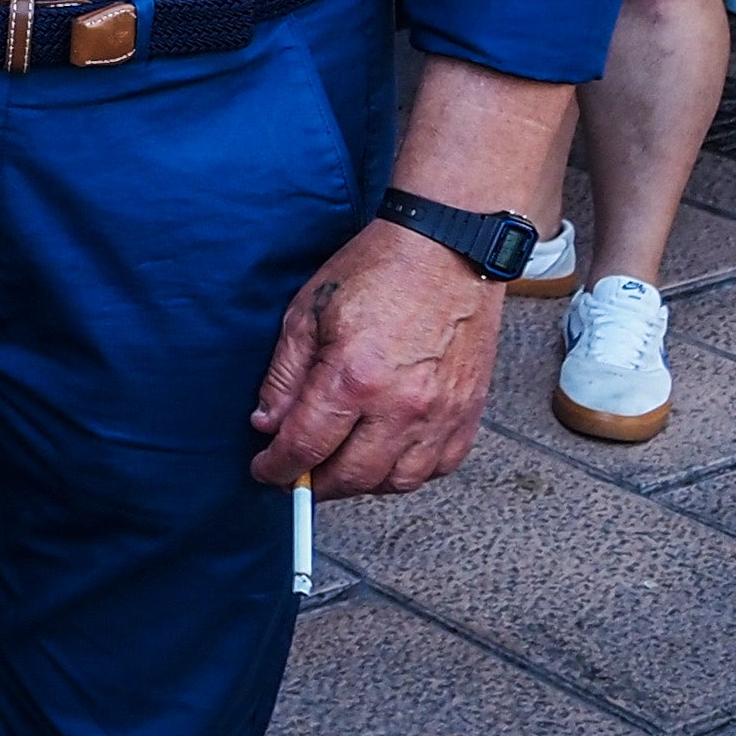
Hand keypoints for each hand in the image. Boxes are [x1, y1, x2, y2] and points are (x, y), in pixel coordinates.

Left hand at [245, 216, 495, 498]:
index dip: (279, 468)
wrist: (450, 250)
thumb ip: (284, 376)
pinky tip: (387, 455)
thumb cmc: (379, 271)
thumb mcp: (308, 312)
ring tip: (341, 466)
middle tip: (298, 476)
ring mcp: (441, 414)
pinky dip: (408, 472)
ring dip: (362, 484)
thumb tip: (267, 424)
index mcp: (354, 378)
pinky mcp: (469, 413)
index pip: (306, 447)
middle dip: (316, 485)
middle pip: (351, 477)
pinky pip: (438, 468)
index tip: (267, 471)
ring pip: (397, 482)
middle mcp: (402, 406)